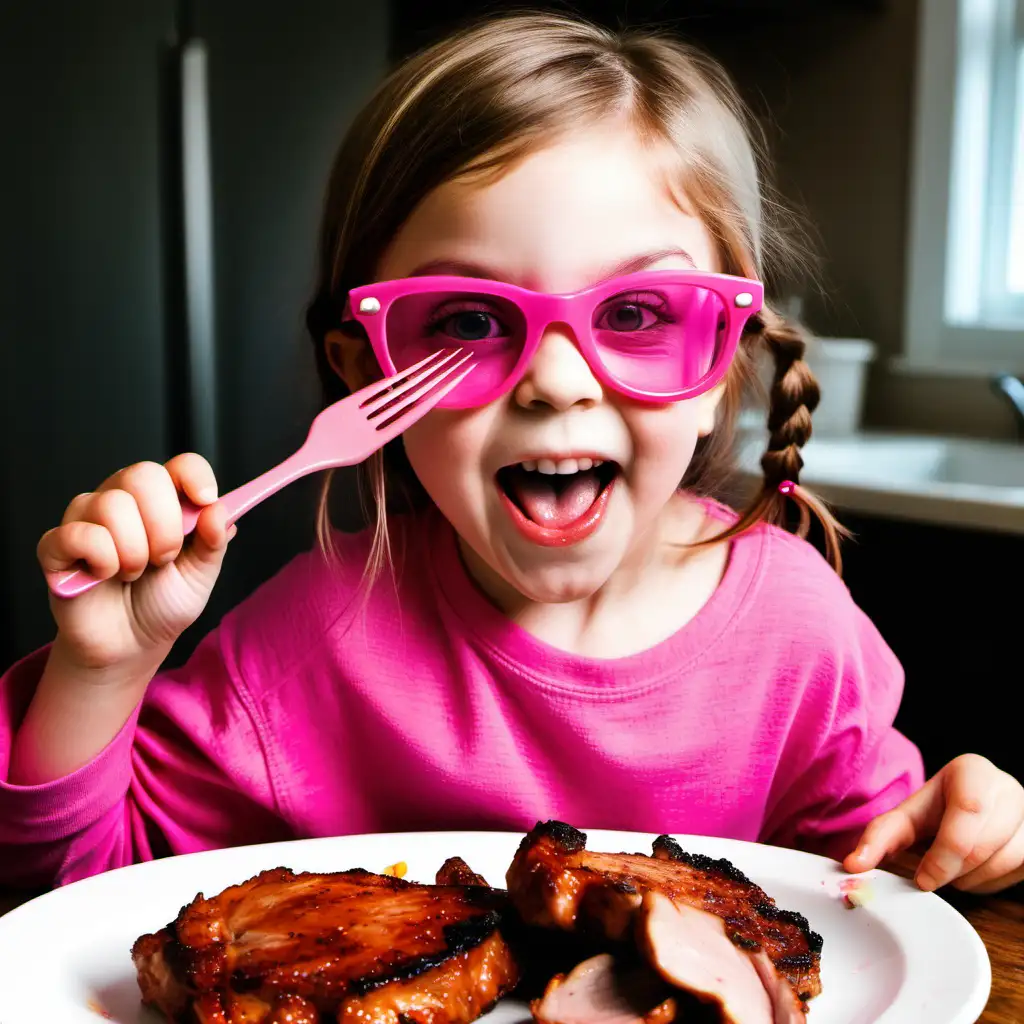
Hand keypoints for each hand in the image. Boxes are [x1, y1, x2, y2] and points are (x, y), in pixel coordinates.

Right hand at [37, 454, 233, 671]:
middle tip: (163, 559)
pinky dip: (102, 561)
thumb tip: (220, 510)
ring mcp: (86, 519)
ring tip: (133, 573)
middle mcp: (123, 499)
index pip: (180, 465)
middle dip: (164, 526)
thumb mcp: (200, 575)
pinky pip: (79, 534)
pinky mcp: (56, 546)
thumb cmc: (162, 603)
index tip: (206, 501)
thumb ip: (213, 542)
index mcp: (162, 500)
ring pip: (112, 505)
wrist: (130, 645)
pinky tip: (103, 576)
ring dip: (134, 551)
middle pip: (143, 475)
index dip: (194, 476)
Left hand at [844, 754, 1023, 893]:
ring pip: (1008, 861)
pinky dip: (994, 882)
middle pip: (984, 842)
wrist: (978, 803)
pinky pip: (1022, 873)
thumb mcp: (909, 815)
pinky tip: (976, 872)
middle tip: (932, 877)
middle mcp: (1008, 787)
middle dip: (953, 870)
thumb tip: (853, 866)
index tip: (922, 880)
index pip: (968, 810)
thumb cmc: (941, 809)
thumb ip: (880, 836)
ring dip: (973, 879)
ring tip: (953, 870)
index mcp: (973, 771)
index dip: (945, 853)